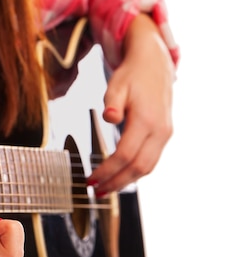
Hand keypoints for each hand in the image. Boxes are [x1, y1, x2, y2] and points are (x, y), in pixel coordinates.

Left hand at [88, 14, 174, 194]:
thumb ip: (112, 103)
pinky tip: (120, 176)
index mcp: (147, 120)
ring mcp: (165, 134)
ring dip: (127, 181)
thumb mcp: (117, 84)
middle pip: (138, 168)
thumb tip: (109, 117)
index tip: (91, 179)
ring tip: (106, 189)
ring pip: (147, 167)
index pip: (125, 155)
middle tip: (97, 191)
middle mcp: (160, 130)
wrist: (155, 65)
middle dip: (117, 182)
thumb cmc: (133, 75)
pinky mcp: (164, 135)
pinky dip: (135, 172)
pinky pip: (151, 160)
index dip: (107, 170)